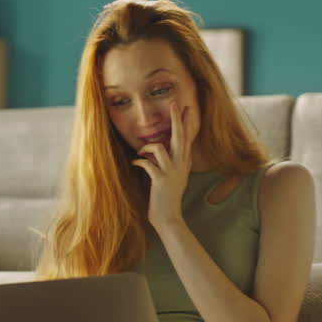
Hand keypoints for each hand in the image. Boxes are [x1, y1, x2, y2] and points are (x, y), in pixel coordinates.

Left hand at [133, 101, 199, 231]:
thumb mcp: (174, 177)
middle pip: (180, 137)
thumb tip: (162, 150)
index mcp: (183, 163)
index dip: (186, 122)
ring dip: (147, 147)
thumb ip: (172, 163)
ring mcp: (171, 172)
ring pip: (160, 148)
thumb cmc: (167, 197)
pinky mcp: (160, 180)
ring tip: (140, 153)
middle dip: (176, 119)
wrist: (169, 217)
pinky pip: (147, 164)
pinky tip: (134, 163)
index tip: (187, 108)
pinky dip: (138, 161)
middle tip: (175, 103)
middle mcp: (180, 165)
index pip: (187, 138)